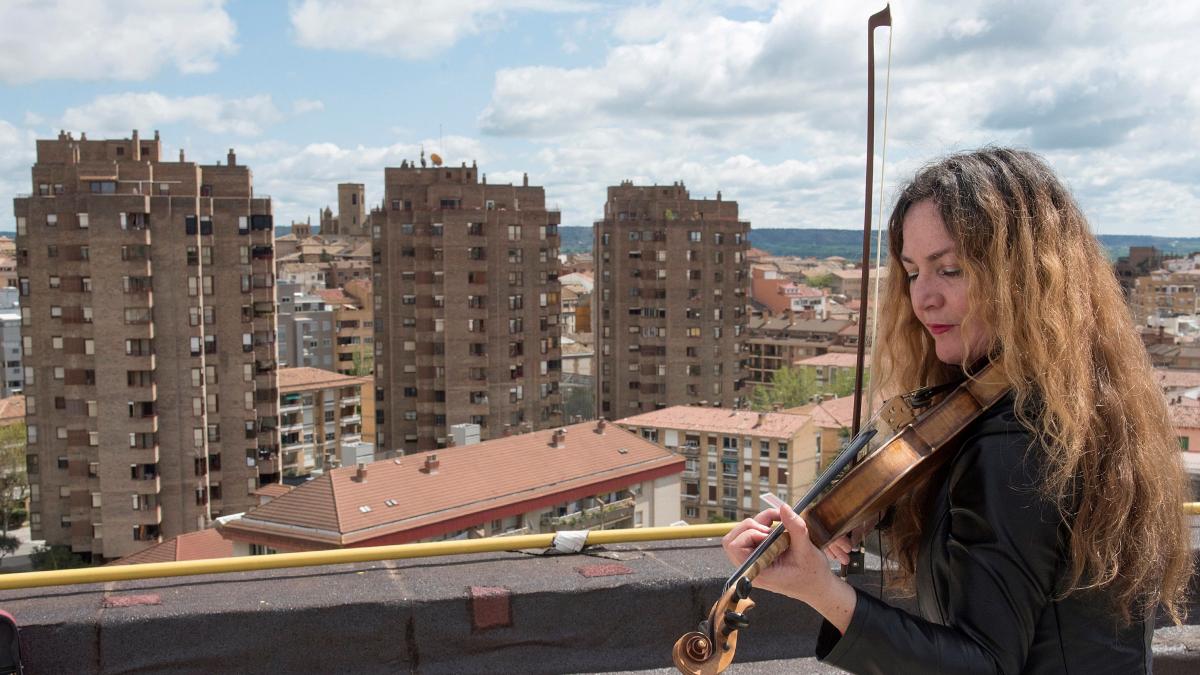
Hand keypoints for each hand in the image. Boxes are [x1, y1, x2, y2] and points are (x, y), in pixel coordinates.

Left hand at [721, 502, 839, 606]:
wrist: (818, 586)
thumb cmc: (813, 574)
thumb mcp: (807, 550)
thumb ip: (795, 528)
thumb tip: (784, 508)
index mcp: (759, 572)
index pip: (735, 547)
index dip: (749, 535)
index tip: (770, 535)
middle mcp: (752, 567)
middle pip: (732, 539)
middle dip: (751, 526)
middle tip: (772, 528)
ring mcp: (754, 560)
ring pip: (741, 534)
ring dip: (758, 524)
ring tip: (778, 526)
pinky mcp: (759, 554)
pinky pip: (751, 535)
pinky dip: (763, 525)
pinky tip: (778, 527)